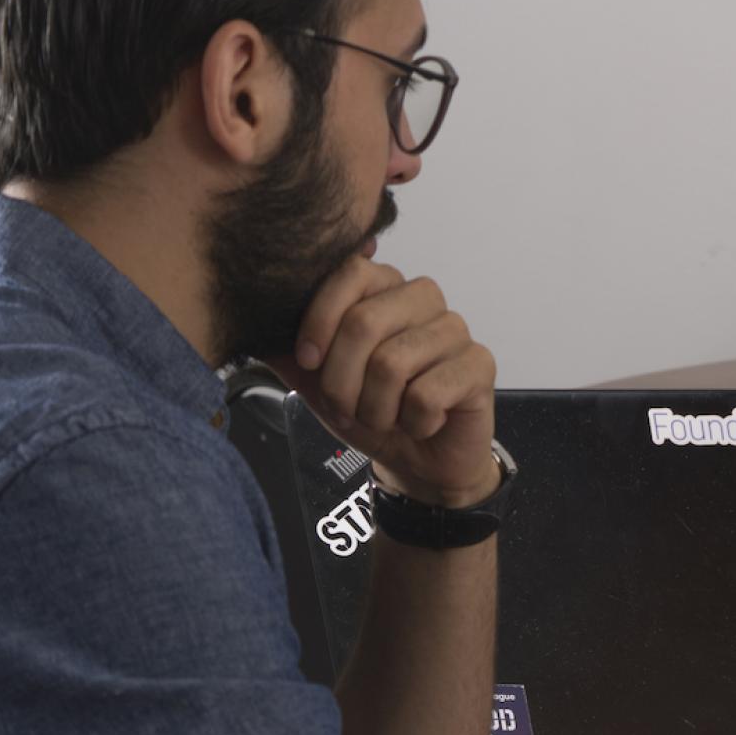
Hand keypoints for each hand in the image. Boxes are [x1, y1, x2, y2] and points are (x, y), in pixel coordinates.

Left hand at [273, 259, 498, 507]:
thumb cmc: (371, 410)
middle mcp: (424, 300)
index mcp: (385, 289)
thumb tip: (255, 323)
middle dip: (343, 381)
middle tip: (349, 406)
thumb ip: (289, 349)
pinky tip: (422, 423)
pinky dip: (413, 422)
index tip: (310, 361)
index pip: (350, 273)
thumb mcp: (317, 381)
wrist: (417, 461)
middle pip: (364, 321)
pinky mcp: (480, 365)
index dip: (319, 321)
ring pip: (392, 363)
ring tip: (385, 418)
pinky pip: (427, 393)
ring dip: (376, 408)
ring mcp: (456, 330)